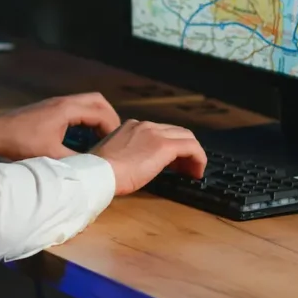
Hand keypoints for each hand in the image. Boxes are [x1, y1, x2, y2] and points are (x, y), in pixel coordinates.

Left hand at [0, 93, 120, 161]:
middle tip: (112, 139)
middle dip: (109, 119)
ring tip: (99, 140)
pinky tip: (81, 139)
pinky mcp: (50, 109)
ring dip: (96, 119)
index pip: (102, 113)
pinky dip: (84, 120)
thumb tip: (95, 168)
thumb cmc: (21, 143)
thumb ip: (76, 161)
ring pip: (87, 104)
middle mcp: (64, 101)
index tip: (116, 146)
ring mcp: (56, 103)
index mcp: (67, 109)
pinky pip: (76, 109)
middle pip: (98, 101)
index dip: (113, 129)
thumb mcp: (52, 156)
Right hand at [87, 119, 206, 194]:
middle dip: (184, 148)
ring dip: (193, 154)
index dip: (169, 146)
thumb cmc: (100, 171)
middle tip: (185, 168)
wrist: (98, 172)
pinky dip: (199, 159)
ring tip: (192, 171)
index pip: (159, 131)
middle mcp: (145, 125)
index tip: (171, 163)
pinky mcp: (165, 146)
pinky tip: (197, 173)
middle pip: (176, 131)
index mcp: (130, 126)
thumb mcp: (113, 156)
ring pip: (186, 137)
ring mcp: (155, 133)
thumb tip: (136, 164)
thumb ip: (127, 154)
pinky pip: (191, 148)